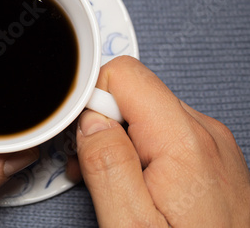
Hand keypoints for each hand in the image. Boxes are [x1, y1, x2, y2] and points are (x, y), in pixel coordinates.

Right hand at [75, 56, 249, 226]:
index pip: (124, 75)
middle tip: (90, 166)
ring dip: (117, 138)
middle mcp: (204, 132)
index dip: (90, 99)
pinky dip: (137, 148)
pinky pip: (162, 131)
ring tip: (111, 181)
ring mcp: (210, 143)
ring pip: (145, 111)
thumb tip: (90, 120)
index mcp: (184, 141)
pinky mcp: (209, 155)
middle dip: (101, 122)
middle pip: (133, 91)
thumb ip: (106, 163)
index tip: (77, 134)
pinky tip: (132, 180)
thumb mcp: (131, 224)